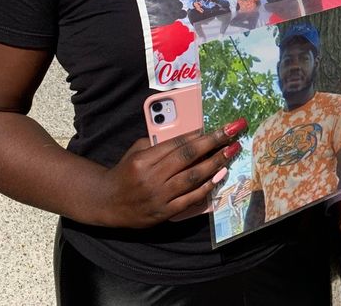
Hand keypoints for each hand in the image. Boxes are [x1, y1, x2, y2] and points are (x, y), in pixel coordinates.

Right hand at [93, 117, 246, 227]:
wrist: (107, 203)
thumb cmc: (125, 172)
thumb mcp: (136, 152)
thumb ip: (160, 144)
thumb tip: (191, 136)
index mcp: (143, 160)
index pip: (177, 144)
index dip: (201, 135)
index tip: (219, 128)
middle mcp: (151, 178)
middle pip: (188, 157)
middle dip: (214, 143)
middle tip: (234, 132)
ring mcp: (158, 197)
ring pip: (192, 177)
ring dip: (216, 163)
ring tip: (232, 151)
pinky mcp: (164, 213)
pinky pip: (190, 199)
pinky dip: (206, 187)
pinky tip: (220, 176)